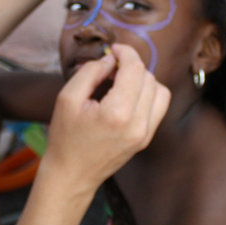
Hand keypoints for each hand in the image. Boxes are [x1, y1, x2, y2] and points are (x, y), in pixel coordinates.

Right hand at [37, 43, 169, 203]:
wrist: (72, 174)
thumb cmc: (65, 137)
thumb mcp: (67, 98)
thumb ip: (91, 72)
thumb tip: (111, 59)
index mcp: (117, 113)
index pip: (135, 69)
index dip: (126, 52)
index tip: (114, 49)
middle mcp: (138, 124)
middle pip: (149, 77)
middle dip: (131, 66)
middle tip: (111, 67)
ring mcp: (145, 134)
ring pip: (160, 90)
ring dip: (143, 79)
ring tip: (121, 82)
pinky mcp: (146, 139)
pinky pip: (159, 106)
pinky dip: (148, 94)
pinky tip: (128, 96)